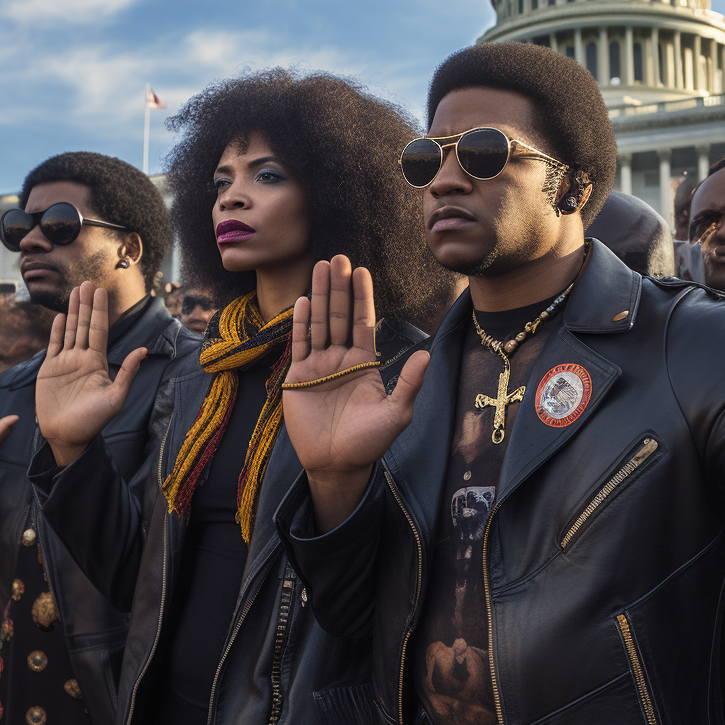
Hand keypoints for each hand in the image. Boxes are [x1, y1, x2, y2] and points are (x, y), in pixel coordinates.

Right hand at [36, 282, 146, 465]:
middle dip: (86, 304)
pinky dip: (57, 330)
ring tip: (74, 291)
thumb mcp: (115, 398)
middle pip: (84, 325)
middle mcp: (83, 358)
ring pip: (70, 330)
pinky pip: (53, 345)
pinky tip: (60, 316)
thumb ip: (127, 373)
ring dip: (72, 311)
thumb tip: (143, 350)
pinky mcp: (49, 370)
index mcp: (98, 362)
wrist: (67, 436)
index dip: (100, 310)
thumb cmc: (93, 421)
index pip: (99, 330)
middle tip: (87, 282)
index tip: (101, 291)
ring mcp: (65, 362)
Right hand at [282, 255, 429, 530]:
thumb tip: (426, 354)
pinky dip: (301, 323)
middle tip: (337, 258)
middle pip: (339, 316)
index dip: (362, 297)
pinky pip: (300, 345)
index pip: (363, 322)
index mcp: (364, 363)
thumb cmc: (369, 442)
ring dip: (319, 296)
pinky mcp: (298, 377)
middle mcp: (341, 358)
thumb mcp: (396, 413)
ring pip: (319, 324)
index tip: (361, 271)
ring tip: (319, 268)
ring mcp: (318, 366)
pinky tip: (303, 301)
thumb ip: (408, 383)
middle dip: (338, 287)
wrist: (337, 465)